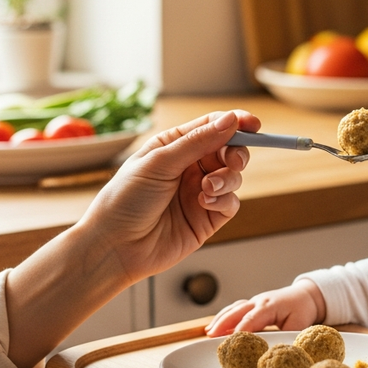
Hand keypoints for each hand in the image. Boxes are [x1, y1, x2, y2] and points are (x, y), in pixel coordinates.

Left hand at [79, 110, 260, 283]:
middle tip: (233, 160)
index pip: (211, 127)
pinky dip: (224, 200)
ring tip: (208, 188)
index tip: (252, 124)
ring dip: (227, 178)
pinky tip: (204, 203)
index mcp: (174, 146)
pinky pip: (230, 203)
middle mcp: (188, 167)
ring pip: (233, 176)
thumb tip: (230, 121)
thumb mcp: (159, 162)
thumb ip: (197, 141)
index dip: (234, 123)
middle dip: (236, 151)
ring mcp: (199, 193)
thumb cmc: (125, 201)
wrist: (115, 247)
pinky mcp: (207, 218)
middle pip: (228, 150)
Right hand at [205, 280, 325, 336]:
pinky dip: (223, 316)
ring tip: (209, 332)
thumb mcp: (299, 325)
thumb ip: (286, 337)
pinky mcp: (251, 304)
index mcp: (270, 306)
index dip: (240, 330)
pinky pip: (234, 309)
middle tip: (211, 335)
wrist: (304, 296)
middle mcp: (259, 301)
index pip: (251, 318)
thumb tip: (275, 351)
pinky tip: (213, 326)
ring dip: (220, 319)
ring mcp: (254, 301)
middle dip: (223, 323)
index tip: (230, 341)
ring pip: (233, 308)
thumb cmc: (302, 311)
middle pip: (237, 311)